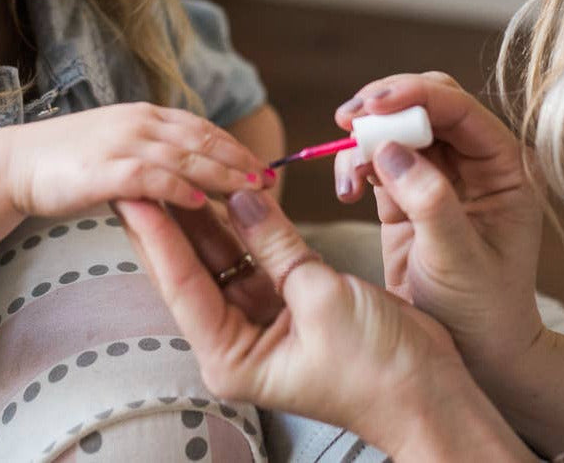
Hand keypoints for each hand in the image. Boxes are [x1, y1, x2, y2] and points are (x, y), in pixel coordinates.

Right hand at [5, 103, 271, 217]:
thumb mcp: (117, 146)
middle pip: (202, 139)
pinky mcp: (105, 169)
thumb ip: (152, 153)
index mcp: (144, 115)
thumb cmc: (69, 161)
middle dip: (240, 160)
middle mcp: (139, 122)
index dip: (236, 146)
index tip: (265, 167)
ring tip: (252, 193)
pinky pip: (152, 177)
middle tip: (272, 181)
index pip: (201, 128)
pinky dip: (180, 189)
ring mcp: (123, 143)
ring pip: (185, 156)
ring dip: (223, 175)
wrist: (17, 163)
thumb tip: (189, 172)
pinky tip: (203, 203)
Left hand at [116, 189, 494, 456]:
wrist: (432, 396)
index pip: (181, 282)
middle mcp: (235, 341)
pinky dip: (245, 224)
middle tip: (138, 171)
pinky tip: (225, 188)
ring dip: (204, 214)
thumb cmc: (380, 367)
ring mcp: (259, 321)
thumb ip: (275, 243)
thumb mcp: (321, 297)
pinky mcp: (285, 302)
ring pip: (221, 257)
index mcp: (232, 357)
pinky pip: (255, 256)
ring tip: (170, 168)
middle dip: (168, 218)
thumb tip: (239, 194)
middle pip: (191, 268)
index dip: (155, 232)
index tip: (130, 189)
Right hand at [334, 73, 545, 380]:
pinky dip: (355, 162)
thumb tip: (391, 149)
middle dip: (384, 105)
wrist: (473, 355)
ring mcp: (440, 173)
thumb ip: (430, 202)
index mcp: (505, 168)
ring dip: (365, 137)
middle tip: (346, 121)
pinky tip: (348, 190)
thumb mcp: (459, 260)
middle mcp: (476, 162)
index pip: (459, 108)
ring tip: (349, 173)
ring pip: (397, 124)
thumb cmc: (481, 312)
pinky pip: (376, 155)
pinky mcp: (407, 188)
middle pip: (426, 103)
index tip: (372, 105)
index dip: (414, 95)